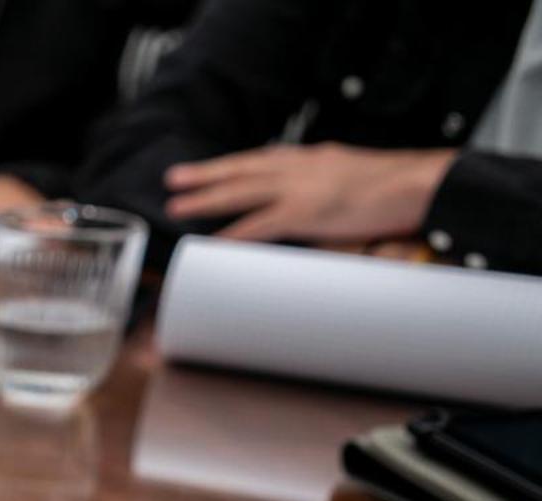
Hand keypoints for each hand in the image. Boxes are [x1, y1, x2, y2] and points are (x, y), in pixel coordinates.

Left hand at [165, 144, 457, 244]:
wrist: (425, 185)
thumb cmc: (398, 190)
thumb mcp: (354, 183)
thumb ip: (328, 196)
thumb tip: (313, 222)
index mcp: (315, 158)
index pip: (266, 158)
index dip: (236, 164)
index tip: (212, 169)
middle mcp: (303, 166)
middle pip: (243, 168)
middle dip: (206, 174)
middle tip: (174, 179)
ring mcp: (302, 187)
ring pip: (241, 190)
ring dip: (206, 199)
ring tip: (177, 207)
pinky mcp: (307, 211)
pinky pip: (260, 224)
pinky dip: (233, 233)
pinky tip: (213, 242)